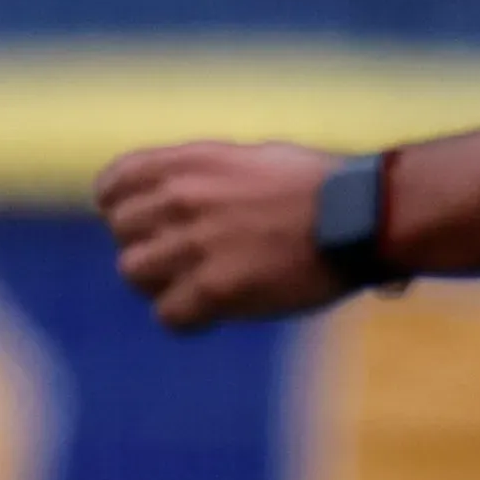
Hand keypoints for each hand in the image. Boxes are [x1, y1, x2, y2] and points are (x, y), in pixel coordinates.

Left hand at [95, 141, 343, 332]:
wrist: (366, 216)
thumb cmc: (322, 188)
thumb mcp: (252, 160)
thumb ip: (202, 176)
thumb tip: (168, 194)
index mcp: (190, 162)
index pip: (113, 185)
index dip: (120, 207)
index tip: (143, 223)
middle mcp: (182, 197)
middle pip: (122, 232)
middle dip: (148, 246)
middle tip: (183, 259)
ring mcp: (194, 243)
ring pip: (133, 273)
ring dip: (161, 283)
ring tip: (197, 286)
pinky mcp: (214, 288)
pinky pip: (167, 315)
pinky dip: (187, 319)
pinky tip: (212, 314)